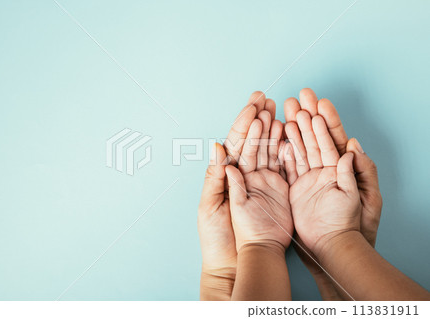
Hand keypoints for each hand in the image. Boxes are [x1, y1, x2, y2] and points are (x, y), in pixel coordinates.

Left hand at [226, 111, 292, 250]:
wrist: (239, 258)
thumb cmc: (218, 237)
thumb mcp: (210, 206)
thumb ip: (216, 178)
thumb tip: (217, 148)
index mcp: (227, 175)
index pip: (236, 143)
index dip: (244, 124)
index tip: (252, 106)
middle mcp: (246, 175)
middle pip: (253, 142)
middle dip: (259, 120)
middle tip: (267, 99)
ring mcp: (263, 182)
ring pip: (269, 151)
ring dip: (274, 131)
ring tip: (280, 112)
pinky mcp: (278, 191)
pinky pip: (283, 167)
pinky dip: (288, 152)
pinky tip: (291, 136)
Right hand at [283, 89, 381, 299]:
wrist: (329, 245)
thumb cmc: (348, 224)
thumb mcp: (359, 198)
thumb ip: (355, 174)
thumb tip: (351, 150)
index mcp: (339, 170)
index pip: (331, 141)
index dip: (324, 122)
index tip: (317, 104)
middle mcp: (323, 171)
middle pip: (313, 139)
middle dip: (305, 118)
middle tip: (297, 99)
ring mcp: (308, 179)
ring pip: (299, 150)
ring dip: (293, 131)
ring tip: (285, 112)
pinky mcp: (295, 188)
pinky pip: (288, 166)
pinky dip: (283, 152)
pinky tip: (279, 137)